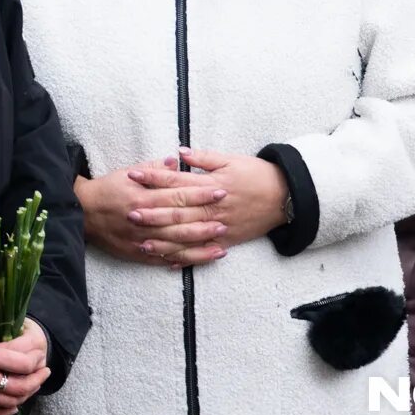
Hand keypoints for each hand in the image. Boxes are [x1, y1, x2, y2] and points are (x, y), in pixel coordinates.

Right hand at [0, 326, 47, 414]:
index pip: (22, 362)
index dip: (36, 360)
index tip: (40, 354)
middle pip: (22, 385)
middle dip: (38, 379)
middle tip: (45, 371)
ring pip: (11, 401)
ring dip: (27, 394)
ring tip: (34, 386)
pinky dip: (7, 411)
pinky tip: (15, 406)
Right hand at [74, 155, 226, 266]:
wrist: (82, 212)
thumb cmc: (106, 190)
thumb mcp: (127, 173)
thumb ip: (153, 170)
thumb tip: (176, 162)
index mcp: (142, 199)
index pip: (177, 196)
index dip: (200, 194)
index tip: (219, 191)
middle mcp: (144, 221)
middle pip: (180, 222)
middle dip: (205, 220)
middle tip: (226, 218)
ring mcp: (142, 240)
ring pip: (176, 244)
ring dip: (200, 244)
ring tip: (221, 243)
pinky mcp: (139, 254)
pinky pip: (165, 259)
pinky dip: (184, 260)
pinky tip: (201, 259)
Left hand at [119, 149, 287, 264]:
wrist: (285, 196)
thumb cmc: (256, 174)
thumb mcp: (230, 160)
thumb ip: (203, 158)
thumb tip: (178, 152)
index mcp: (210, 185)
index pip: (175, 181)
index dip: (153, 177)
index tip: (133, 175)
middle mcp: (212, 207)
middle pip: (178, 210)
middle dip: (152, 212)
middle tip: (129, 213)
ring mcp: (220, 226)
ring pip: (187, 235)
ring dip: (165, 239)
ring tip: (142, 242)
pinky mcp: (228, 240)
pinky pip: (204, 251)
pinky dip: (187, 257)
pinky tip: (169, 262)